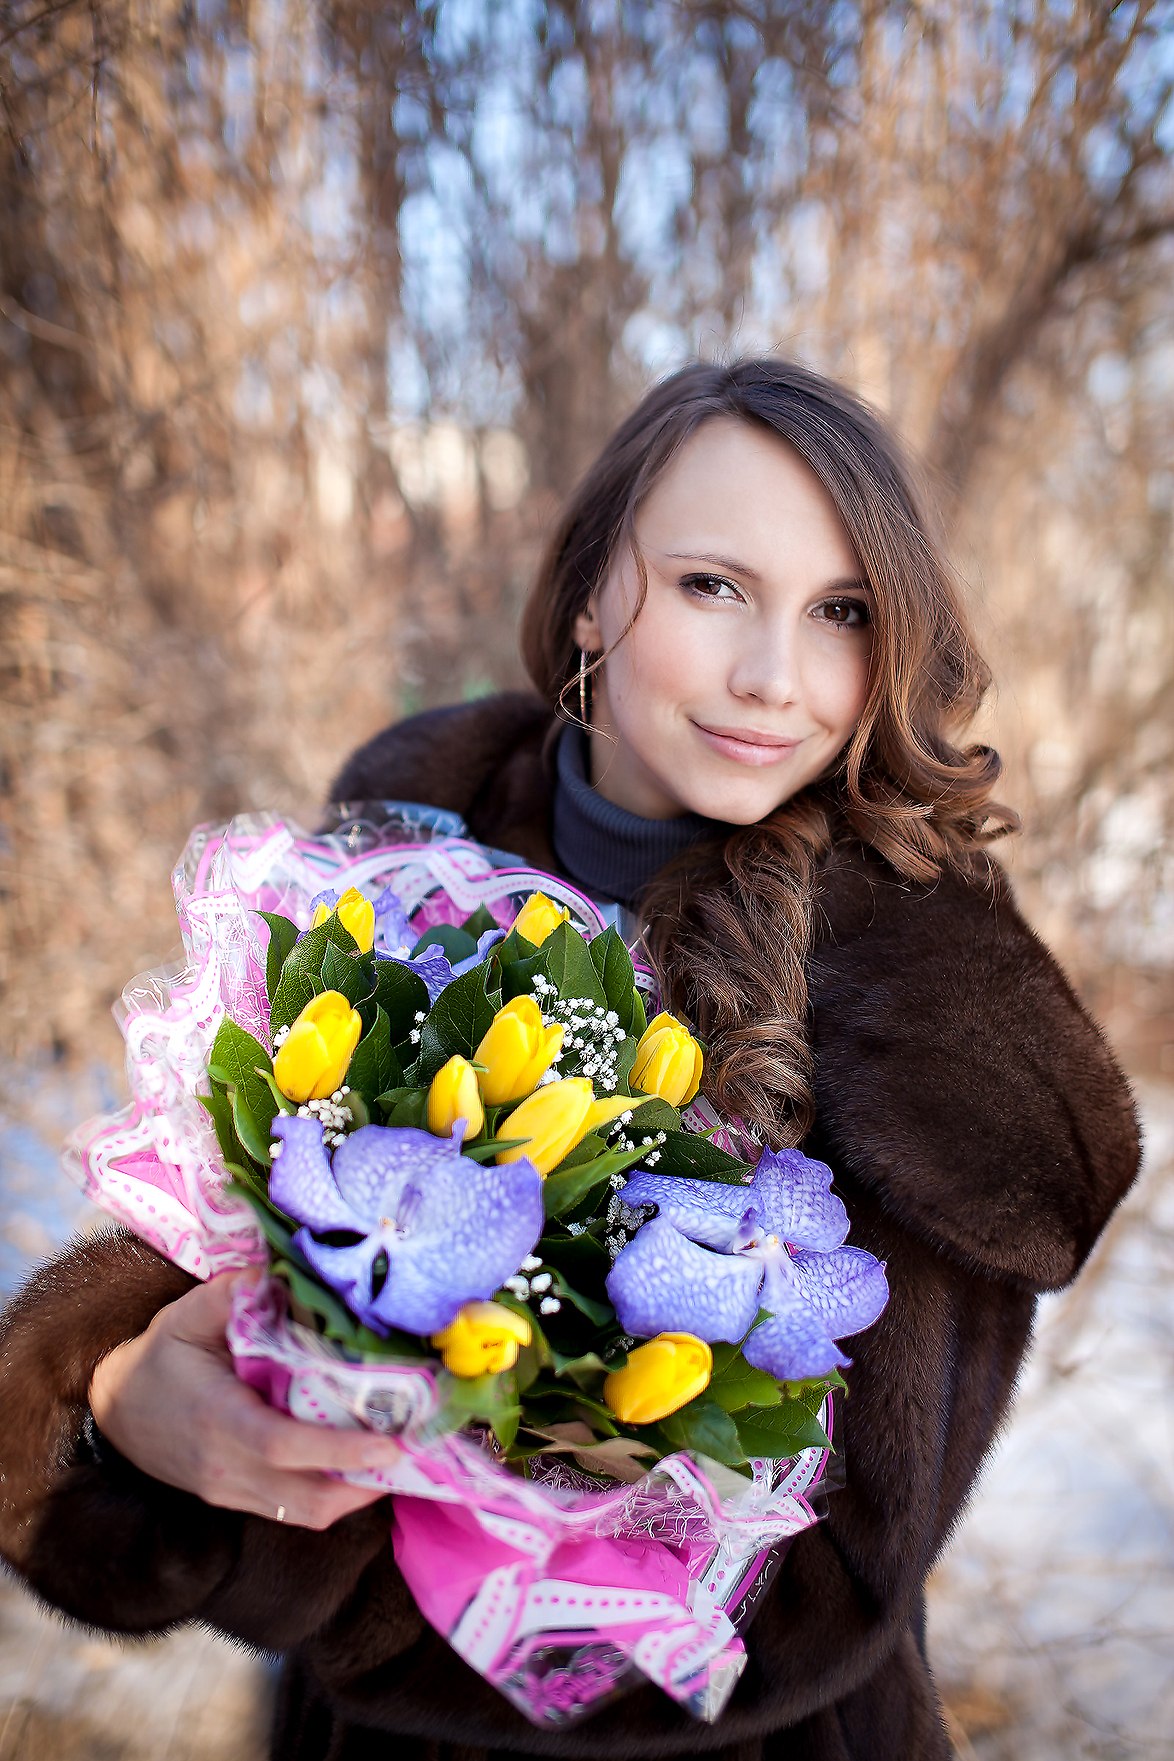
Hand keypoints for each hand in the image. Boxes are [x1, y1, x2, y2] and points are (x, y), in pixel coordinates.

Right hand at [89, 1271, 401, 1529]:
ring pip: (307, 1515)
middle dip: (369, 1482)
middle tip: (417, 1445)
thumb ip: (234, 1293)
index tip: (393, 1441)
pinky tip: (364, 1463)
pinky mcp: (238, 1500)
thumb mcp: (188, 1315)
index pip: (284, 1446)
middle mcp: (226, 1468)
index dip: (341, 1449)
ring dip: (358, 1493)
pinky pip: (295, 1511)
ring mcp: (231, 1492)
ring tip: (400, 1454)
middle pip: (308, 1500)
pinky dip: (336, 1493)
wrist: (114, 1410)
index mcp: (216, 1420)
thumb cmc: (160, 1358)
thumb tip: (283, 1271)